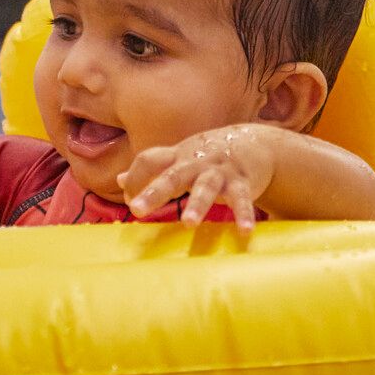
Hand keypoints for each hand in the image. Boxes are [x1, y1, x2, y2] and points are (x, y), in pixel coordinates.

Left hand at [121, 124, 276, 231]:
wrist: (255, 142)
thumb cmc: (208, 155)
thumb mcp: (178, 158)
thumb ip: (151, 169)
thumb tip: (119, 179)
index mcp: (177, 156)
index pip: (148, 161)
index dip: (135, 178)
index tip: (129, 200)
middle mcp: (196, 162)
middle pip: (172, 175)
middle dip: (154, 192)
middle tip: (136, 210)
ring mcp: (219, 171)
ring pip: (206, 187)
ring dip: (198, 205)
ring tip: (188, 224)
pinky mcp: (242, 182)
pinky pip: (242, 199)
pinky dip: (244, 214)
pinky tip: (244, 231)